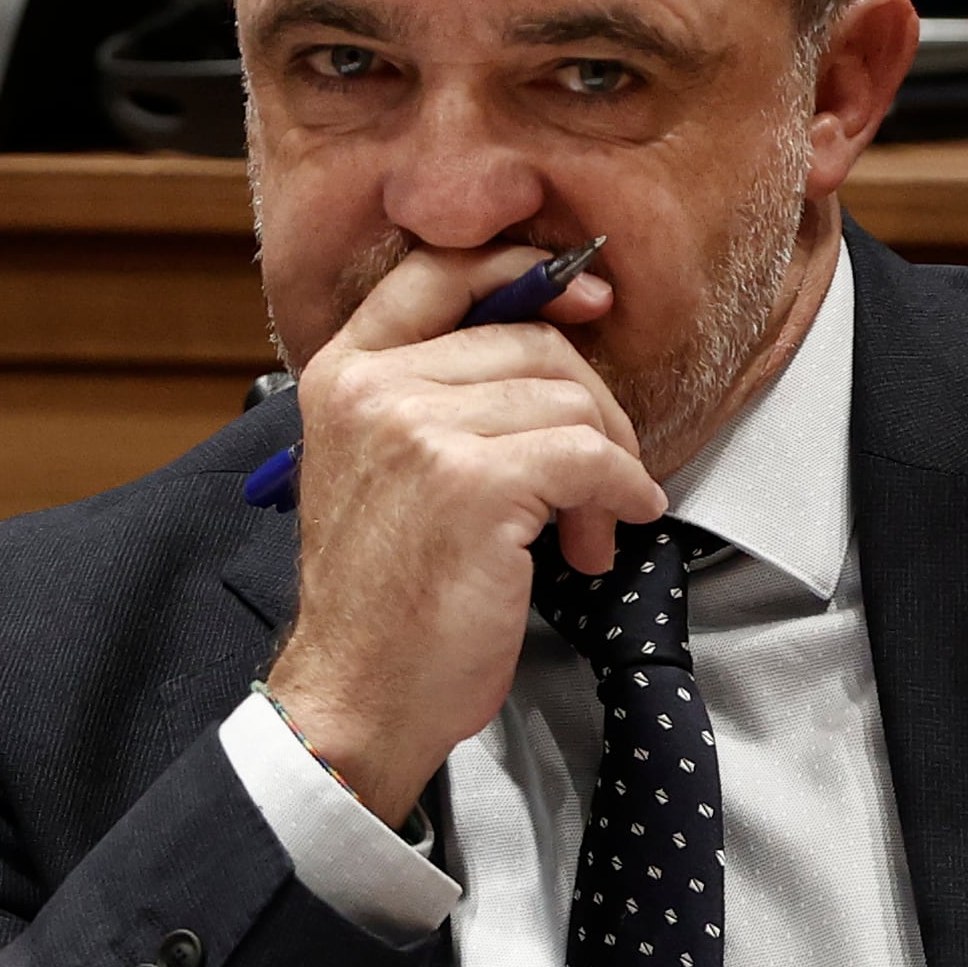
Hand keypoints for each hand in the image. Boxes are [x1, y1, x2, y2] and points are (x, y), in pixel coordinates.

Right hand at [260, 243, 658, 823]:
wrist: (359, 694)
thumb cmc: (386, 599)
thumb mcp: (388, 472)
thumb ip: (437, 402)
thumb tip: (551, 350)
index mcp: (344, 373)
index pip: (438, 272)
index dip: (525, 272)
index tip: (587, 296)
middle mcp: (373, 387)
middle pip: (532, 343)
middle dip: (592, 410)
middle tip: (600, 481)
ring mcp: (420, 430)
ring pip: (570, 402)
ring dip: (605, 469)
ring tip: (587, 531)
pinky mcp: (474, 483)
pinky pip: (590, 458)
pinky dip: (622, 492)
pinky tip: (611, 531)